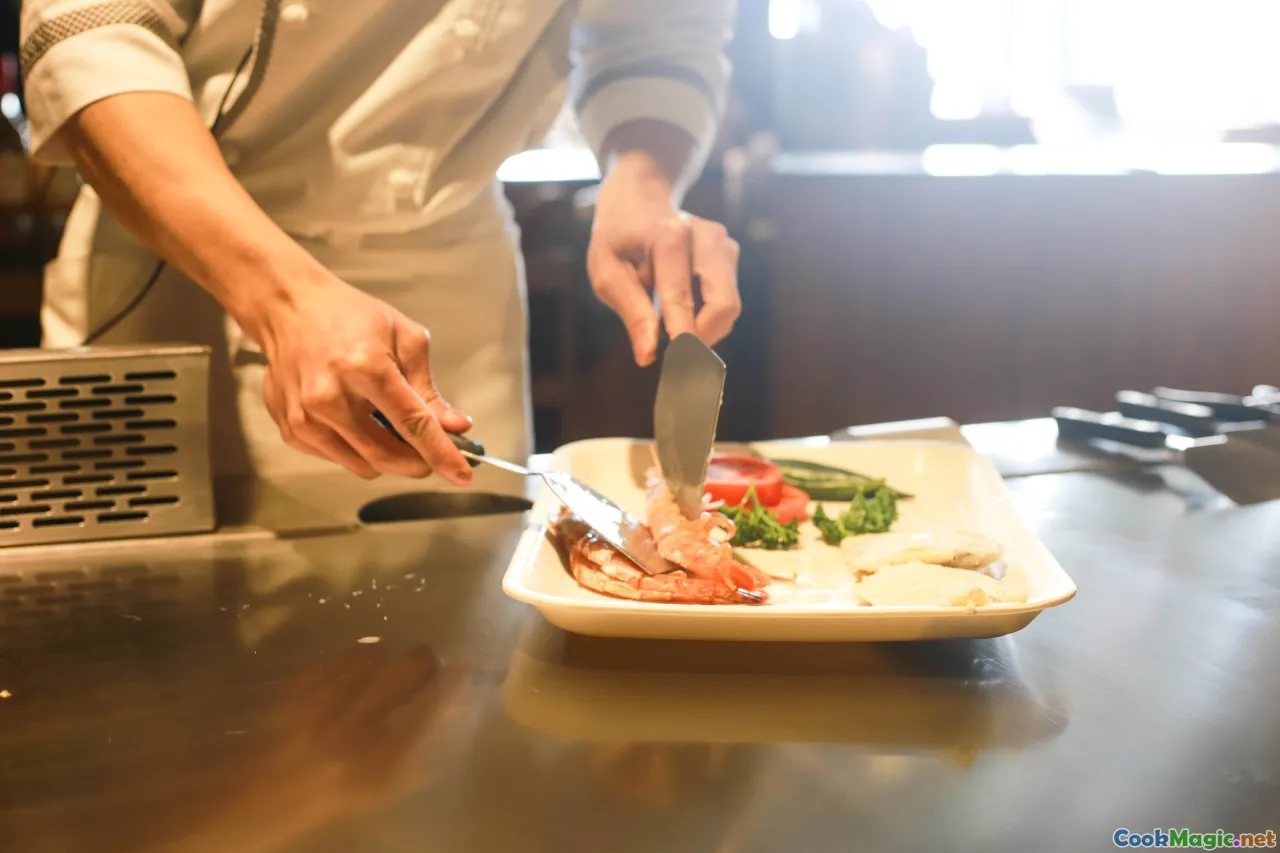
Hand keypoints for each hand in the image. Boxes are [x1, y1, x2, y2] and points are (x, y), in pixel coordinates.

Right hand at [245, 273, 473, 482]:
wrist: (288, 308)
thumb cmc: (349, 316)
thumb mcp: (404, 338)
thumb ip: (428, 389)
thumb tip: (454, 427)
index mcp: (364, 368)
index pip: (411, 424)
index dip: (441, 454)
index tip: (462, 474)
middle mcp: (329, 397)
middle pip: (386, 455)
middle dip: (418, 463)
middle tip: (433, 453)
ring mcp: (305, 417)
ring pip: (363, 465)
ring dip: (388, 458)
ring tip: (390, 426)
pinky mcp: (291, 430)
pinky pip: (338, 459)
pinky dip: (358, 450)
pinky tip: (358, 421)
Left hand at [587, 153, 741, 366]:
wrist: (639, 198)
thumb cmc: (617, 239)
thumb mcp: (606, 271)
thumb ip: (630, 311)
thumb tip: (648, 355)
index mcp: (668, 236)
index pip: (681, 296)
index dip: (684, 337)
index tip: (683, 370)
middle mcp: (705, 236)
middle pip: (723, 304)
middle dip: (703, 339)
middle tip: (678, 361)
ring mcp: (723, 243)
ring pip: (729, 307)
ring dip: (704, 329)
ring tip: (672, 327)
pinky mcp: (731, 253)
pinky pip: (726, 300)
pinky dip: (706, 316)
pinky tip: (682, 308)